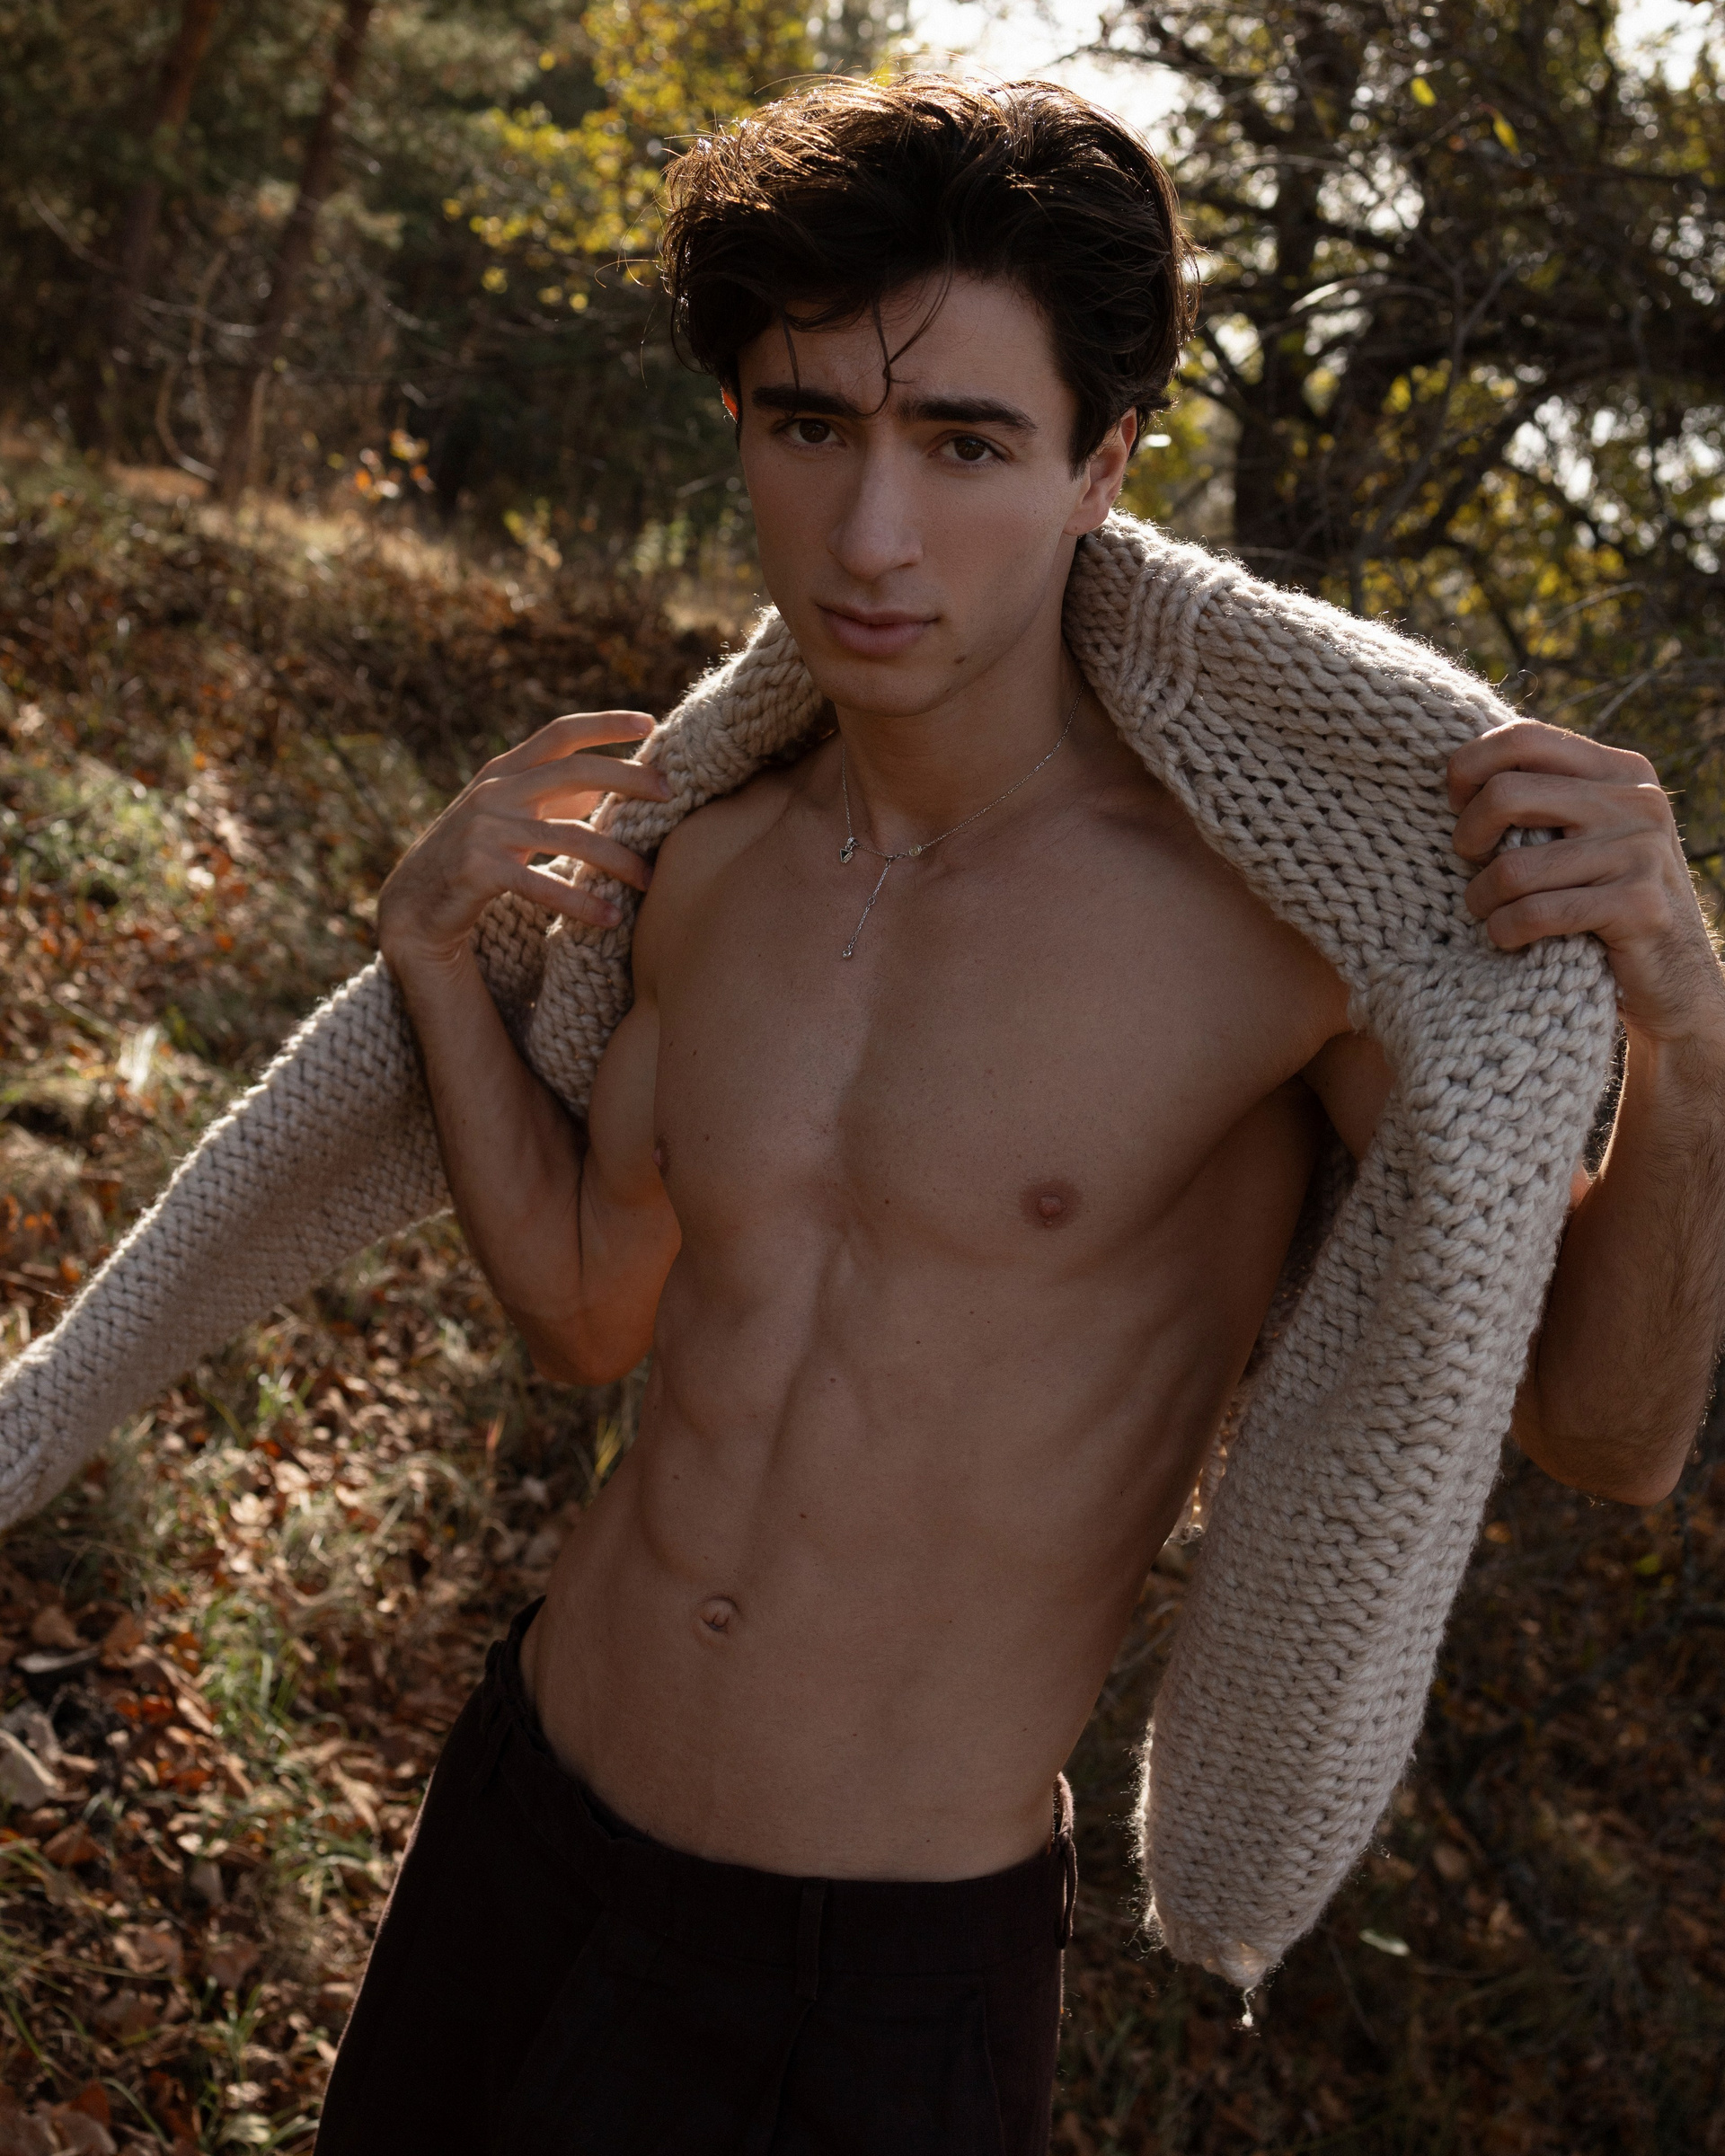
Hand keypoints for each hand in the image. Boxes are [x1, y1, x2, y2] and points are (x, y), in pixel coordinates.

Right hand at [378, 711, 670, 975]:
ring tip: (651, 880)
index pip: (561, 734)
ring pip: (570, 836)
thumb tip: (611, 785)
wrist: (412, 905)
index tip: (650, 723)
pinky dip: (581, 904)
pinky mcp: (480, 870)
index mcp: (506, 771)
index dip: (605, 724)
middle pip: (574, 772)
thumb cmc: (475, 856)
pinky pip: (544, 885)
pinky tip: (611, 918)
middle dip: (628, 779)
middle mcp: (496, 791)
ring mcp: (486, 829)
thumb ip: (553, 798)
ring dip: (617, 859)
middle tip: (671, 794)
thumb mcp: (510, 816)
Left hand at [1448, 719, 1724, 1047]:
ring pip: (1513, 867)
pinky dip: (1505, 930)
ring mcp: (1641, 851)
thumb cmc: (1605, 902)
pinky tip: (1506, 938)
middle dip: (1466, 836)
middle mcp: (1637, 800)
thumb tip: (1456, 770)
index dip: (1469, 767)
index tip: (1455, 807)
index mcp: (1619, 770)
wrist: (1677, 981)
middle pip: (1506, 793)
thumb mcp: (1585, 834)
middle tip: (1468, 865)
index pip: (1524, 738)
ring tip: (1487, 912)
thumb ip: (1545, 797)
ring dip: (1481, 899)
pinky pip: (1536, 913)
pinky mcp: (1639, 905)